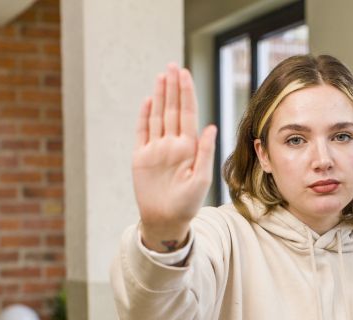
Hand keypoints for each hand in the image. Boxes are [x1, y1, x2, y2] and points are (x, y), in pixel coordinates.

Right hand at [133, 63, 216, 251]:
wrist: (165, 220)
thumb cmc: (187, 204)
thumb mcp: (201, 179)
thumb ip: (205, 152)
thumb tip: (211, 127)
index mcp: (188, 147)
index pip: (187, 114)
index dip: (186, 93)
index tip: (185, 74)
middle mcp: (172, 144)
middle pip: (172, 110)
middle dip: (173, 87)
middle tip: (173, 66)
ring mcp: (156, 149)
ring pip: (158, 116)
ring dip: (160, 96)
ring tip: (162, 76)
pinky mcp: (141, 157)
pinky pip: (142, 132)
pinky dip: (144, 116)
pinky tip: (148, 101)